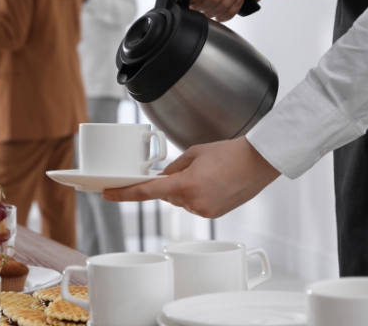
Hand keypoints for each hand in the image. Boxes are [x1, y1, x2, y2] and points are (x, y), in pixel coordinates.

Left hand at [102, 137, 279, 217]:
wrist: (259, 162)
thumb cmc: (229, 153)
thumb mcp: (193, 154)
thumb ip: (172, 168)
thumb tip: (161, 178)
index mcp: (185, 185)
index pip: (146, 192)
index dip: (124, 194)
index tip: (107, 194)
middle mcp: (193, 202)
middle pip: (166, 195)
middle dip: (170, 183)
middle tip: (189, 168)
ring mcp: (204, 211)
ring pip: (180, 201)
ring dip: (185, 188)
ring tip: (208, 174)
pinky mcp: (213, 215)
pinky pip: (194, 205)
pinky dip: (197, 195)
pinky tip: (213, 183)